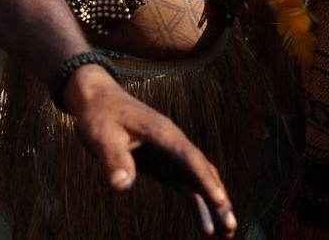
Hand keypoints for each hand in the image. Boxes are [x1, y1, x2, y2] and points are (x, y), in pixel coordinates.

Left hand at [65, 64, 236, 236]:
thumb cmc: (100, 116)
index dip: (205, 179)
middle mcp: (174, 143)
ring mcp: (173, 155)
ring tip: (228, 232)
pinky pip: (189, 187)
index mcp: (162, 132)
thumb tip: (122, 186)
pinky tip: (208, 227)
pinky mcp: (167, 166)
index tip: (220, 201)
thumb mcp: (101, 136)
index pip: (189, 157)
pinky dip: (200, 205)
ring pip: (201, 181)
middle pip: (202, 171)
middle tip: (230, 226)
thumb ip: (113, 159)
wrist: (98, 102)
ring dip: (215, 205)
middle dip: (218, 197)